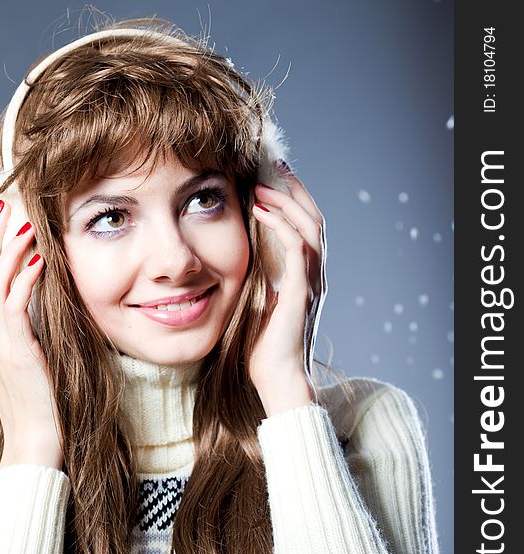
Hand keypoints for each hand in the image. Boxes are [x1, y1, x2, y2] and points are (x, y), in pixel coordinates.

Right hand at [0, 200, 62, 468]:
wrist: (34, 439)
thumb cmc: (38, 400)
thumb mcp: (28, 357)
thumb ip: (25, 329)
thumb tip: (37, 300)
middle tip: (3, 206)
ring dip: (7, 251)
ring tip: (23, 223)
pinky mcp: (14, 351)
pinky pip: (14, 307)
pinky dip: (24, 279)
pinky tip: (37, 260)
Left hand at [249, 169, 326, 416]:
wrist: (278, 378)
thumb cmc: (266, 346)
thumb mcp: (263, 303)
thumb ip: (263, 278)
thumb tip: (246, 257)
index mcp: (307, 275)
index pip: (307, 226)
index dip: (294, 199)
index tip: (273, 177)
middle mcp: (315, 274)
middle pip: (314, 218)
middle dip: (294, 189)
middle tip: (272, 167)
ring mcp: (312, 282)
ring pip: (310, 226)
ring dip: (287, 201)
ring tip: (263, 184)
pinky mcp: (302, 292)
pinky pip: (297, 248)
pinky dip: (282, 225)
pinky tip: (261, 212)